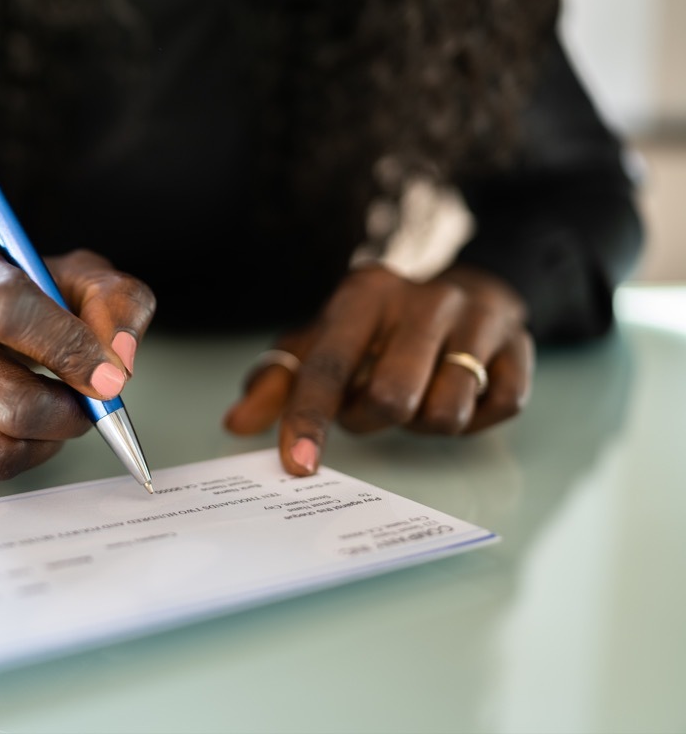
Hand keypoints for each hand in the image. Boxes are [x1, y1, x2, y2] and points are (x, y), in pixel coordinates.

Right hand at [0, 240, 155, 478]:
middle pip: (10, 400)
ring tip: (56, 412)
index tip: (107, 378)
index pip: (8, 311)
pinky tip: (21, 423)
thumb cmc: (22, 298)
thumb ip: (116, 302)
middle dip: (68, 414)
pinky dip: (21, 452)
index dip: (67, 349)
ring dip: (47, 440)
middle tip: (89, 404)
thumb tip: (118, 360)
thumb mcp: (76, 278)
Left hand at [223, 263, 532, 475]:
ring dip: (426, 422)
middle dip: (375, 420)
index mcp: (364, 294)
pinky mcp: (521, 345)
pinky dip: (475, 420)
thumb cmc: (380, 330)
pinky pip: (499, 409)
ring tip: (421, 393)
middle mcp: (423, 299)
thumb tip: (236, 424)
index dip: (309, 419)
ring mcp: (478, 319)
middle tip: (375, 405)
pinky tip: (462, 391)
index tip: (299, 466)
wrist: (467, 290)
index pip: (327, 366)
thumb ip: (277, 383)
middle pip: (390, 397)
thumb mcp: (322, 343)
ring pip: (446, 412)